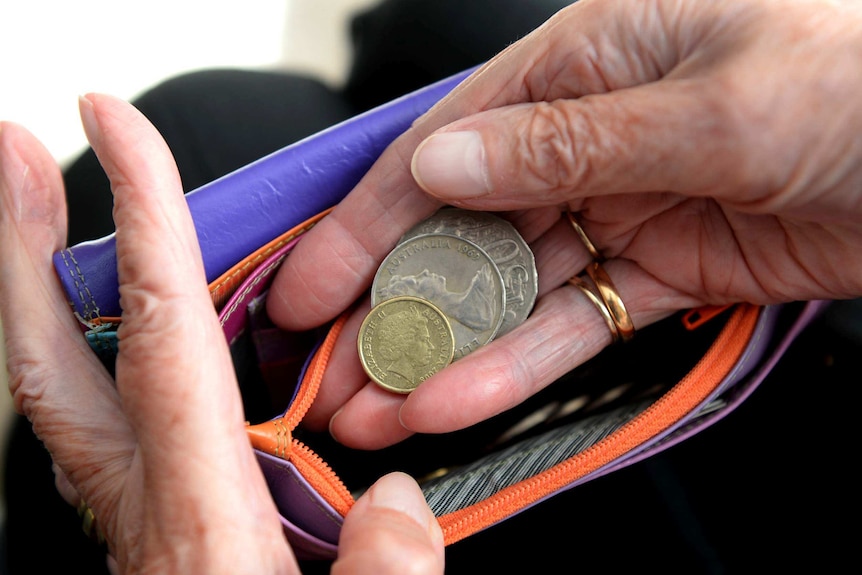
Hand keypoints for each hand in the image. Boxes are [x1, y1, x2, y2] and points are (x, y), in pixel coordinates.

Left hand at [0, 96, 442, 573]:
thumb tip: (396, 504)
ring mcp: (135, 531)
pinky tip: (136, 350)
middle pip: (52, 360)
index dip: (142, 218)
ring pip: (66, 394)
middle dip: (23, 247)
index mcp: (197, 525)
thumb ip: (384, 574)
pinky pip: (110, 435)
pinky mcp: (152, 544)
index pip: (165, 333)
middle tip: (12, 155)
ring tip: (59, 226)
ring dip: (55, 301)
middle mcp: (144, 518)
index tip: (108, 129)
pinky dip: (104, 369)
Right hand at [266, 0, 861, 448]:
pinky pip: (575, 323)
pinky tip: (460, 399)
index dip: (366, 221)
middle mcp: (587, 137)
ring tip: (378, 408)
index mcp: (587, 65)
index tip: (308, 283)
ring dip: (442, 351)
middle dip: (388, 301)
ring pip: (510, 290)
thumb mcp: (716, 101)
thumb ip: (571, 141)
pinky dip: (518, 365)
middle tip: (329, 367)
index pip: (446, 147)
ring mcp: (619, 208)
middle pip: (461, 229)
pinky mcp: (659, 272)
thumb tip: (448, 159)